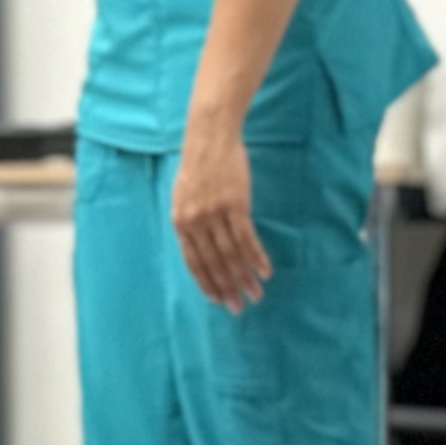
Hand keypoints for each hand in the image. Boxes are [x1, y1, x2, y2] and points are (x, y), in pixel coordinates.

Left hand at [170, 120, 269, 310]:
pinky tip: (265, 271)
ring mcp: (216, 213)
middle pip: (214, 263)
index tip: (217, 300)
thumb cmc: (198, 165)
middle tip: (238, 308)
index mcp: (181, 221)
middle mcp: (196, 221)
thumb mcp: (183, 195)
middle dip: (227, 288)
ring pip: (232, 254)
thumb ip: (190, 221)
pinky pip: (247, 238)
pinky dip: (257, 257)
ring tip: (255, 295)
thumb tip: (200, 248)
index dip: (206, 283)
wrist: (210, 136)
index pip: (193, 262)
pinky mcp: (236, 204)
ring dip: (245, 277)